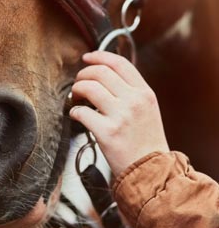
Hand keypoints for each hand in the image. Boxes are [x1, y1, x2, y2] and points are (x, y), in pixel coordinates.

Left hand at [70, 51, 168, 176]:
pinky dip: (74, 112)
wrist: (152, 171)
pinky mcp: (107, 132)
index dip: (100, 56)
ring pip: (89, 88)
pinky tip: (77, 116)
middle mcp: (134, 101)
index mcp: (145, 93)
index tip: (87, 58)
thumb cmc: (146, 142)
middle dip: (83, 74)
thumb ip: (131, 92)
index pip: (120, 63)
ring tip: (76, 98)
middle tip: (78, 82)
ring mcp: (121, 116)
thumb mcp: (147, 110)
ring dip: (76, 90)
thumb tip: (104, 76)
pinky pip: (81, 112)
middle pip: (100, 72)